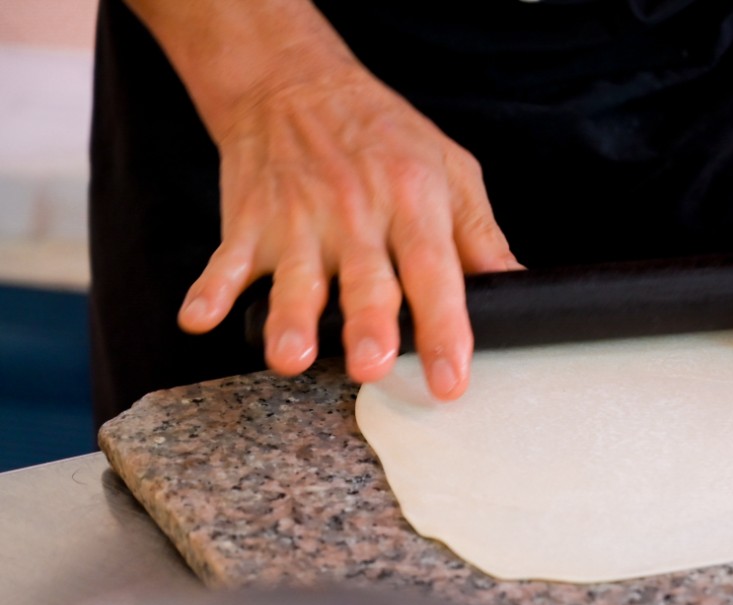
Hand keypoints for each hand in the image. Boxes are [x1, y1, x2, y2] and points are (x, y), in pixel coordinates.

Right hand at [170, 41, 516, 398]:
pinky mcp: (249, 222)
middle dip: (368, 323)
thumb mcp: (451, 170)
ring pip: (295, 278)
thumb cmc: (383, 136)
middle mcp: (356, 215)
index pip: (435, 272)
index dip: (445, 328)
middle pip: (365, 279)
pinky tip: (199, 319)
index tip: (451, 379)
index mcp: (414, 203)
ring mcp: (298, 220)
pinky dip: (208, 290)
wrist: (292, 81)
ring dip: (290, 318)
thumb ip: (481, 237)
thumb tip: (518, 288)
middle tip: (373, 365)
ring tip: (291, 356)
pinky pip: (225, 261)